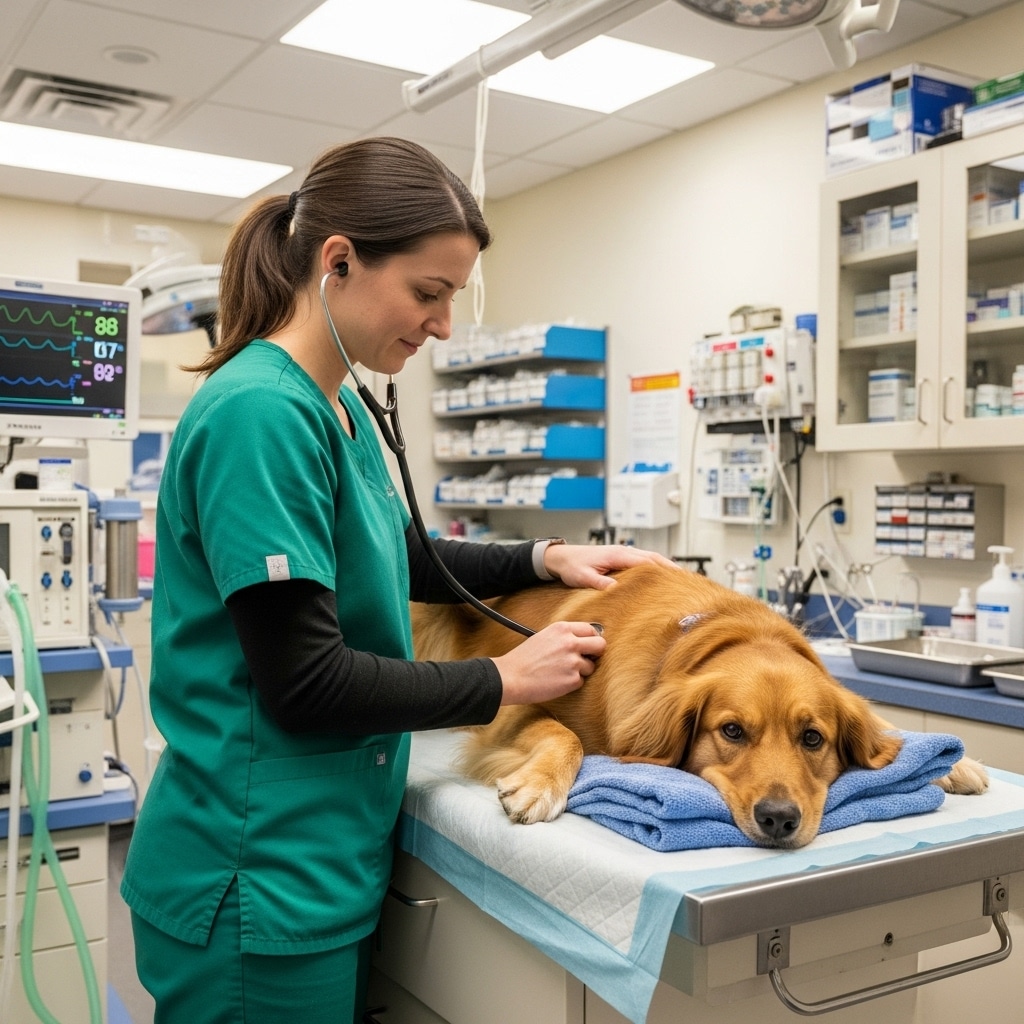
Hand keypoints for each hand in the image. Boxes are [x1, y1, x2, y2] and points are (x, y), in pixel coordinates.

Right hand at [493, 622, 604, 705]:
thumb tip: (584, 641)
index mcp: (562, 629)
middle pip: (600, 645)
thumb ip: (564, 636)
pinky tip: (557, 681)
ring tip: (561, 672)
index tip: (589, 645)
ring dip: (581, 671)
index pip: (591, 630)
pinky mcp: (573, 679)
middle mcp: (570, 642)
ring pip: (591, 666)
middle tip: (587, 659)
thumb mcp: (544, 636)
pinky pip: (581, 681)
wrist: (511, 677)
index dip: (591, 639)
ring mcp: (573, 661)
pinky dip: (572, 683)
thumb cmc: (524, 658)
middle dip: (596, 653)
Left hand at [543, 543, 679, 590]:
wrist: (562, 557)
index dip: (665, 570)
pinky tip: (660, 578)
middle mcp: (624, 552)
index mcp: (618, 555)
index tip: (678, 580)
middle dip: (671, 568)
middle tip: (688, 581)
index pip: (647, 562)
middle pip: (655, 559)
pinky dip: (655, 567)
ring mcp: (623, 554)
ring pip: (650, 559)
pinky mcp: (620, 558)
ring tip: (680, 580)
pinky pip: (643, 562)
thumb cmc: (572, 566)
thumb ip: (599, 582)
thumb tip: (616, 589)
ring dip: (665, 567)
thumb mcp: (583, 576)